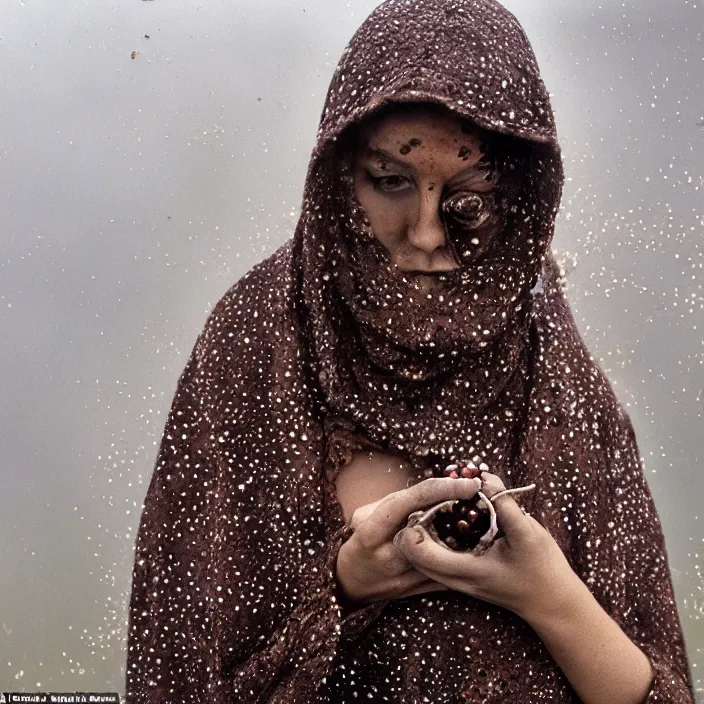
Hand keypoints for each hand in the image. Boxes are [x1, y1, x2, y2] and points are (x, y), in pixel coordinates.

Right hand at [335, 477, 483, 606]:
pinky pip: (447, 573)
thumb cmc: (360, 541)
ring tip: (489, 518)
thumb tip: (430, 491)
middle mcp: (389, 555)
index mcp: (372, 531)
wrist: (349, 585)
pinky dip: (464, 558)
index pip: (410, 502)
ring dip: (469, 537)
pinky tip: (480, 544)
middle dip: (461, 514)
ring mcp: (404, 577)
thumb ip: (395, 504)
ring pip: (444, 554)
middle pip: (432, 529)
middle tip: (486, 499)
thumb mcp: (364, 516)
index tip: (468, 482)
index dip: (441, 489)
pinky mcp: (417, 590)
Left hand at [394, 472, 581, 621]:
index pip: (420, 553)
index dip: (415, 526)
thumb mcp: (527, 532)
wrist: (553, 601)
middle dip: (415, 527)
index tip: (429, 503)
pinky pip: (437, 560)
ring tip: (439, 509)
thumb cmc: (542, 567)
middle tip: (429, 503)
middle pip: (413, 557)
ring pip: (422, 560)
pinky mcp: (464, 579)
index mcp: (467, 570)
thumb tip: (482, 477)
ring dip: (424, 534)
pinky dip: (436, 540)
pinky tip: (451, 521)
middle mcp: (457, 580)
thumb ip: (504, 503)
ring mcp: (459, 582)